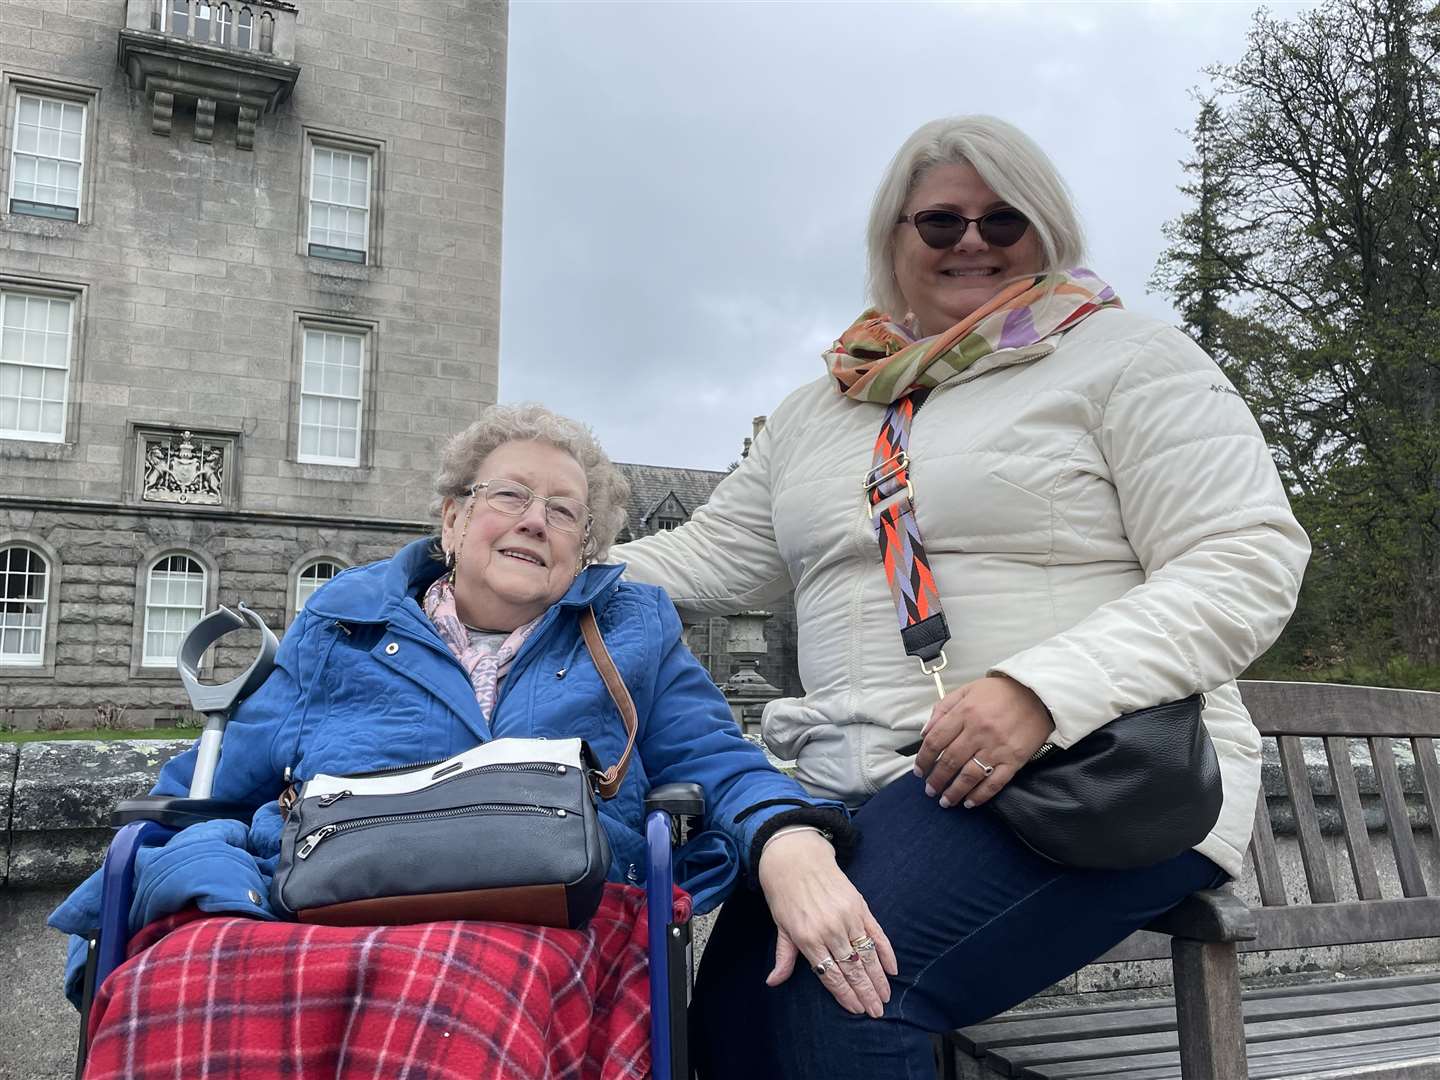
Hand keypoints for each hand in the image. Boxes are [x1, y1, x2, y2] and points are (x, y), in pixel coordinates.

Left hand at [757, 830, 897, 1017]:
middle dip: (866, 993)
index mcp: (808, 938)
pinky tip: (893, 969)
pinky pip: (877, 934)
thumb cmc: (784, 893)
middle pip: (852, 969)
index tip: (857, 1010)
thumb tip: (773, 982)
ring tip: (885, 998)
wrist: (796, 856)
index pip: (831, 975)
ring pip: (867, 955)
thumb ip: (784, 957)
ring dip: (878, 978)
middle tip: (877, 1013)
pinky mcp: (860, 906)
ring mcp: (847, 917)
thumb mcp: (780, 926)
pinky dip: (886, 952)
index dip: (845, 994)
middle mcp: (830, 930)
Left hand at [913, 675, 1053, 808]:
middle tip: (930, 790)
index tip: (919, 770)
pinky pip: (994, 782)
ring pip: (969, 776)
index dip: (923, 759)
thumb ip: (943, 709)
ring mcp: (997, 747)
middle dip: (936, 779)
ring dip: (954, 791)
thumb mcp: (966, 691)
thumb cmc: (1000, 692)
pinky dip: (980, 795)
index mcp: (965, 712)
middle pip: (950, 761)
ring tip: (945, 801)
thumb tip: (925, 732)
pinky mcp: (1014, 760)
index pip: (935, 740)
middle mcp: (979, 731)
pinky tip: (969, 802)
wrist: (1038, 694)